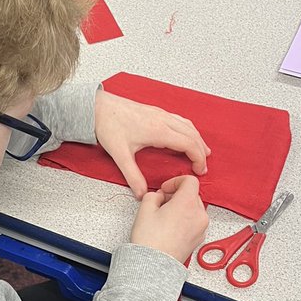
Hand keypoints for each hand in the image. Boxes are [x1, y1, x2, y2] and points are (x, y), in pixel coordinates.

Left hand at [94, 90, 209, 198]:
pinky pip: (179, 120)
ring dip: (196, 138)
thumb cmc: (108, 125)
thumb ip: (133, 176)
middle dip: (201, 151)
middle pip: (192, 134)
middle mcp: (163, 120)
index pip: (188, 144)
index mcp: (158, 130)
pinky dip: (188, 130)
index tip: (199, 170)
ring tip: (202, 151)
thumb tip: (141, 193)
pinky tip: (184, 135)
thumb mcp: (120, 155)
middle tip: (202, 166)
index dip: (198, 158)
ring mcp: (160, 113)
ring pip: (187, 125)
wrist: (98, 107)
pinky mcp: (155, 111)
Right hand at [129, 174, 208, 263]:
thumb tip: (159, 197)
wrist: (155, 265)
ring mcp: (201, 228)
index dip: (175, 181)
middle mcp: (199, 215)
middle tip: (162, 203)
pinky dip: (185, 220)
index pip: (190, 181)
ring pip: (194, 209)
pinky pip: (194, 222)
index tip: (166, 189)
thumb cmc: (151, 241)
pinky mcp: (199, 239)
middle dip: (177, 195)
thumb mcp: (145, 209)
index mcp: (188, 204)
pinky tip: (170, 227)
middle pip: (192, 195)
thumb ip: (154, 195)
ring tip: (165, 216)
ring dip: (182, 208)